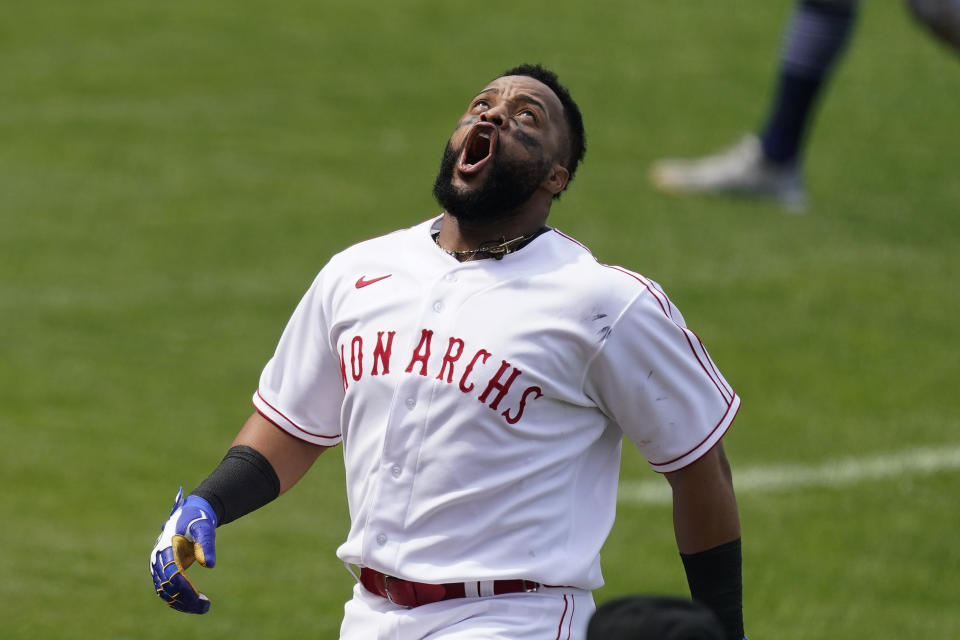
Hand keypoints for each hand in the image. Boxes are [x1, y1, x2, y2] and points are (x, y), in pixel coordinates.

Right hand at [149, 487, 217, 612]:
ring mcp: (159, 566)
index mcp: (166, 548)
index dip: (185, 588)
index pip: (172, 574)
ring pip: (165, 592)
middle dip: (186, 599)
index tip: (200, 598)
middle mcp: (158, 559)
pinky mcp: (163, 571)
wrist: (190, 514)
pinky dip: (180, 600)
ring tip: (204, 608)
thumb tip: (209, 565)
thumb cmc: (198, 520)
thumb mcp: (204, 528)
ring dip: (182, 603)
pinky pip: (168, 590)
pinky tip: (195, 605)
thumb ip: (206, 544)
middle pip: (167, 586)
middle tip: (206, 607)